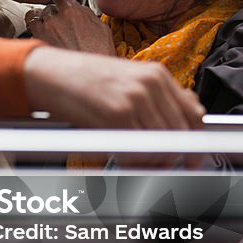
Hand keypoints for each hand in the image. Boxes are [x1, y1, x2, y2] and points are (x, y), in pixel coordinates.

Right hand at [24, 46, 204, 167]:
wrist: (46, 73)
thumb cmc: (80, 79)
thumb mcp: (125, 79)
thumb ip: (155, 98)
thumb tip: (178, 124)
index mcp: (156, 74)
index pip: (194, 114)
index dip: (195, 142)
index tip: (192, 158)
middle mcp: (150, 84)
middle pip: (182, 133)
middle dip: (175, 158)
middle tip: (165, 170)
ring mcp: (135, 98)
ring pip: (163, 145)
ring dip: (153, 163)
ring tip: (138, 166)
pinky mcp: (117, 114)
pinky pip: (138, 150)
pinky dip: (133, 162)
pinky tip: (122, 160)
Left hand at [25, 0, 115, 55]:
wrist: (88, 75)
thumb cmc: (99, 55)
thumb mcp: (101, 28)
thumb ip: (86, 15)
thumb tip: (79, 10)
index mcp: (74, 11)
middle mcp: (56, 19)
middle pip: (48, 7)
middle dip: (52, 13)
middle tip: (59, 24)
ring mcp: (44, 31)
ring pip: (34, 16)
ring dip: (39, 20)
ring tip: (45, 28)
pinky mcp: (37, 43)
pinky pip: (30, 30)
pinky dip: (33, 31)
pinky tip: (41, 37)